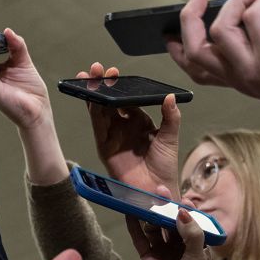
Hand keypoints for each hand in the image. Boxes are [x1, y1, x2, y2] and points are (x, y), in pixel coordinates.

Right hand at [77, 63, 180, 194]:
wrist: (156, 190)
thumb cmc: (165, 167)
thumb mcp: (170, 137)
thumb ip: (170, 117)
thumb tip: (169, 96)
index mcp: (139, 122)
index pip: (127, 100)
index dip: (120, 87)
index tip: (115, 72)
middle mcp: (123, 127)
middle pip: (110, 102)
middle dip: (102, 85)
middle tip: (97, 69)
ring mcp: (112, 136)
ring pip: (100, 110)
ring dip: (94, 94)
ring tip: (89, 77)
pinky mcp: (104, 146)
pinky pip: (97, 126)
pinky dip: (93, 112)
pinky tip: (91, 99)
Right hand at [128, 204, 211, 259]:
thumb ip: (192, 236)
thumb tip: (183, 212)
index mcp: (198, 247)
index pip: (192, 223)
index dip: (185, 209)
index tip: (179, 197)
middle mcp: (180, 247)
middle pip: (171, 223)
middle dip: (166, 207)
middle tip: (158, 191)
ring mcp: (163, 252)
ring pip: (155, 228)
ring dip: (150, 215)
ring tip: (143, 201)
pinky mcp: (148, 259)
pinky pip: (140, 239)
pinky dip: (135, 227)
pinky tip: (130, 214)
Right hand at [167, 0, 259, 108]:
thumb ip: (254, 50)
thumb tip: (243, 14)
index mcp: (238, 81)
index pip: (196, 70)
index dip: (178, 49)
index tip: (172, 33)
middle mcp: (239, 78)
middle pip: (195, 49)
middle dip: (189, 17)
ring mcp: (251, 67)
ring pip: (219, 28)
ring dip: (236, 0)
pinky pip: (252, 15)